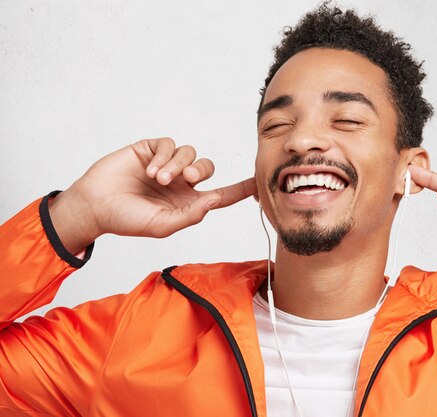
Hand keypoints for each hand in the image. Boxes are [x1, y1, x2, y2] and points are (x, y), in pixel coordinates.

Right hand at [49, 138, 256, 253]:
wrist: (94, 205)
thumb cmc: (127, 220)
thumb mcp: (161, 225)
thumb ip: (190, 215)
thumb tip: (214, 202)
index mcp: (187, 202)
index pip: (220, 194)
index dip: (240, 189)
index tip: (259, 183)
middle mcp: (180, 182)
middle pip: (207, 167)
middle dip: (200, 170)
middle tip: (185, 178)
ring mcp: (166, 165)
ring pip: (189, 153)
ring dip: (176, 165)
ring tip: (158, 179)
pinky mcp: (150, 150)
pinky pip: (169, 144)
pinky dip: (163, 156)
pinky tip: (150, 169)